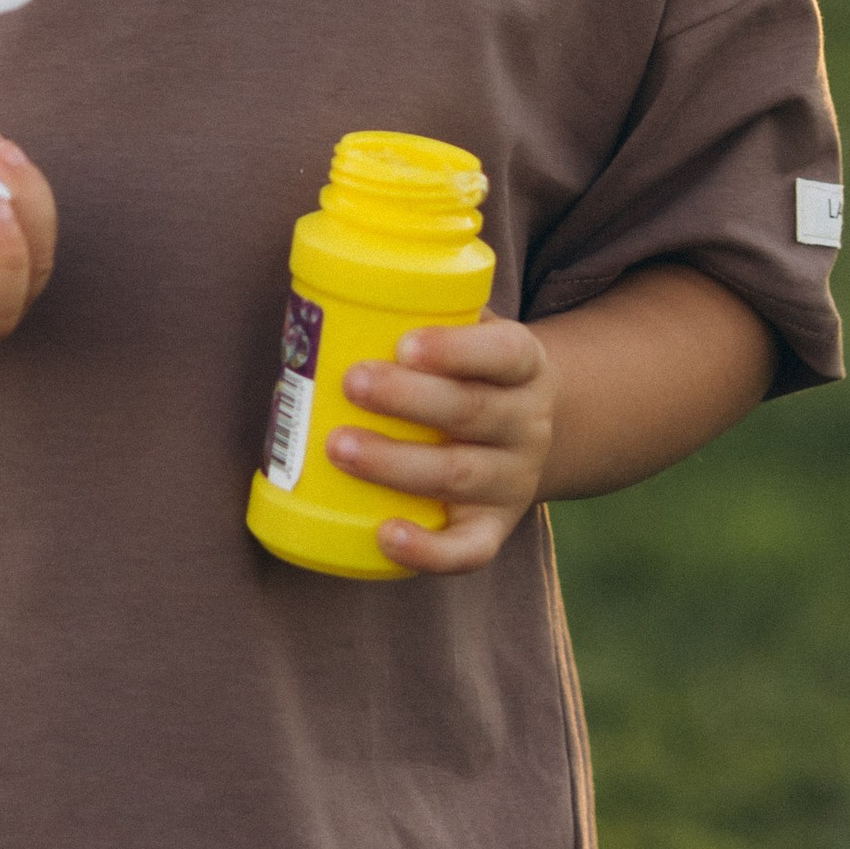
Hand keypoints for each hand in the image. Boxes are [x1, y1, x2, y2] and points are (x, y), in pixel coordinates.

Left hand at [326, 316, 558, 575]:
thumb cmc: (468, 372)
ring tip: (338, 446)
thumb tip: (321, 297)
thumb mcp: (468, 332)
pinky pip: (469, 550)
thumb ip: (419, 311)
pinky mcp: (493, 528)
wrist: (522, 434)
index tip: (405, 343)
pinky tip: (385, 534)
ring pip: (458, 475)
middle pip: (472, 412)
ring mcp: (512, 481)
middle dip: (407, 400)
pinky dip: (428, 551)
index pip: (504, 353)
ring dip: (395, 463)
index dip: (456, 350)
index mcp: (524, 364)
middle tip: (351, 382)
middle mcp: (527, 424)